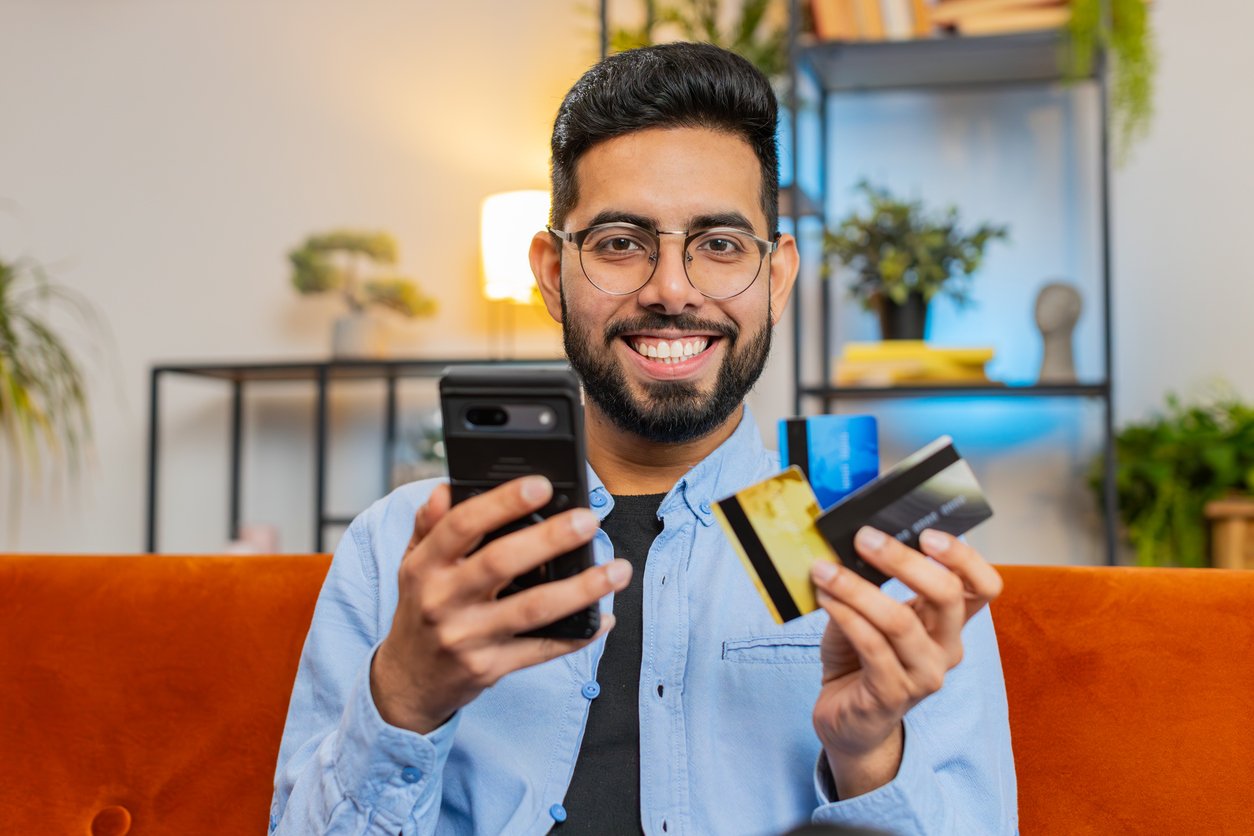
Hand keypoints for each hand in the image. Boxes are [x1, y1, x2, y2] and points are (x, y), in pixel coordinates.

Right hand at [370, 476, 631, 733]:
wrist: (408, 683)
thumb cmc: (420, 612)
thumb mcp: (413, 565)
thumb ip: (430, 525)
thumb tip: (447, 488)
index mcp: (425, 566)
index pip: (462, 524)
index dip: (502, 502)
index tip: (540, 485)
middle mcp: (442, 600)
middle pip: (500, 563)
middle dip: (549, 539)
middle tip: (588, 520)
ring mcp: (467, 637)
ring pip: (531, 609)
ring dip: (580, 589)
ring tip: (617, 570)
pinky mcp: (489, 668)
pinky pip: (542, 650)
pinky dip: (577, 635)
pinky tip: (604, 618)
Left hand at [809, 527, 1002, 798]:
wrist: (846, 721)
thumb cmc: (859, 660)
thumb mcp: (868, 614)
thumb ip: (869, 585)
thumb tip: (851, 547)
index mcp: (948, 623)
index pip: (983, 587)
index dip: (964, 557)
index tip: (929, 534)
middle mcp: (946, 649)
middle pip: (947, 595)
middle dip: (904, 560)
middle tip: (865, 539)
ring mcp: (923, 675)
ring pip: (900, 621)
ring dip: (857, 588)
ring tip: (825, 570)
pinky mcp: (893, 695)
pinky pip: (871, 646)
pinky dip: (845, 615)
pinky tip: (825, 598)